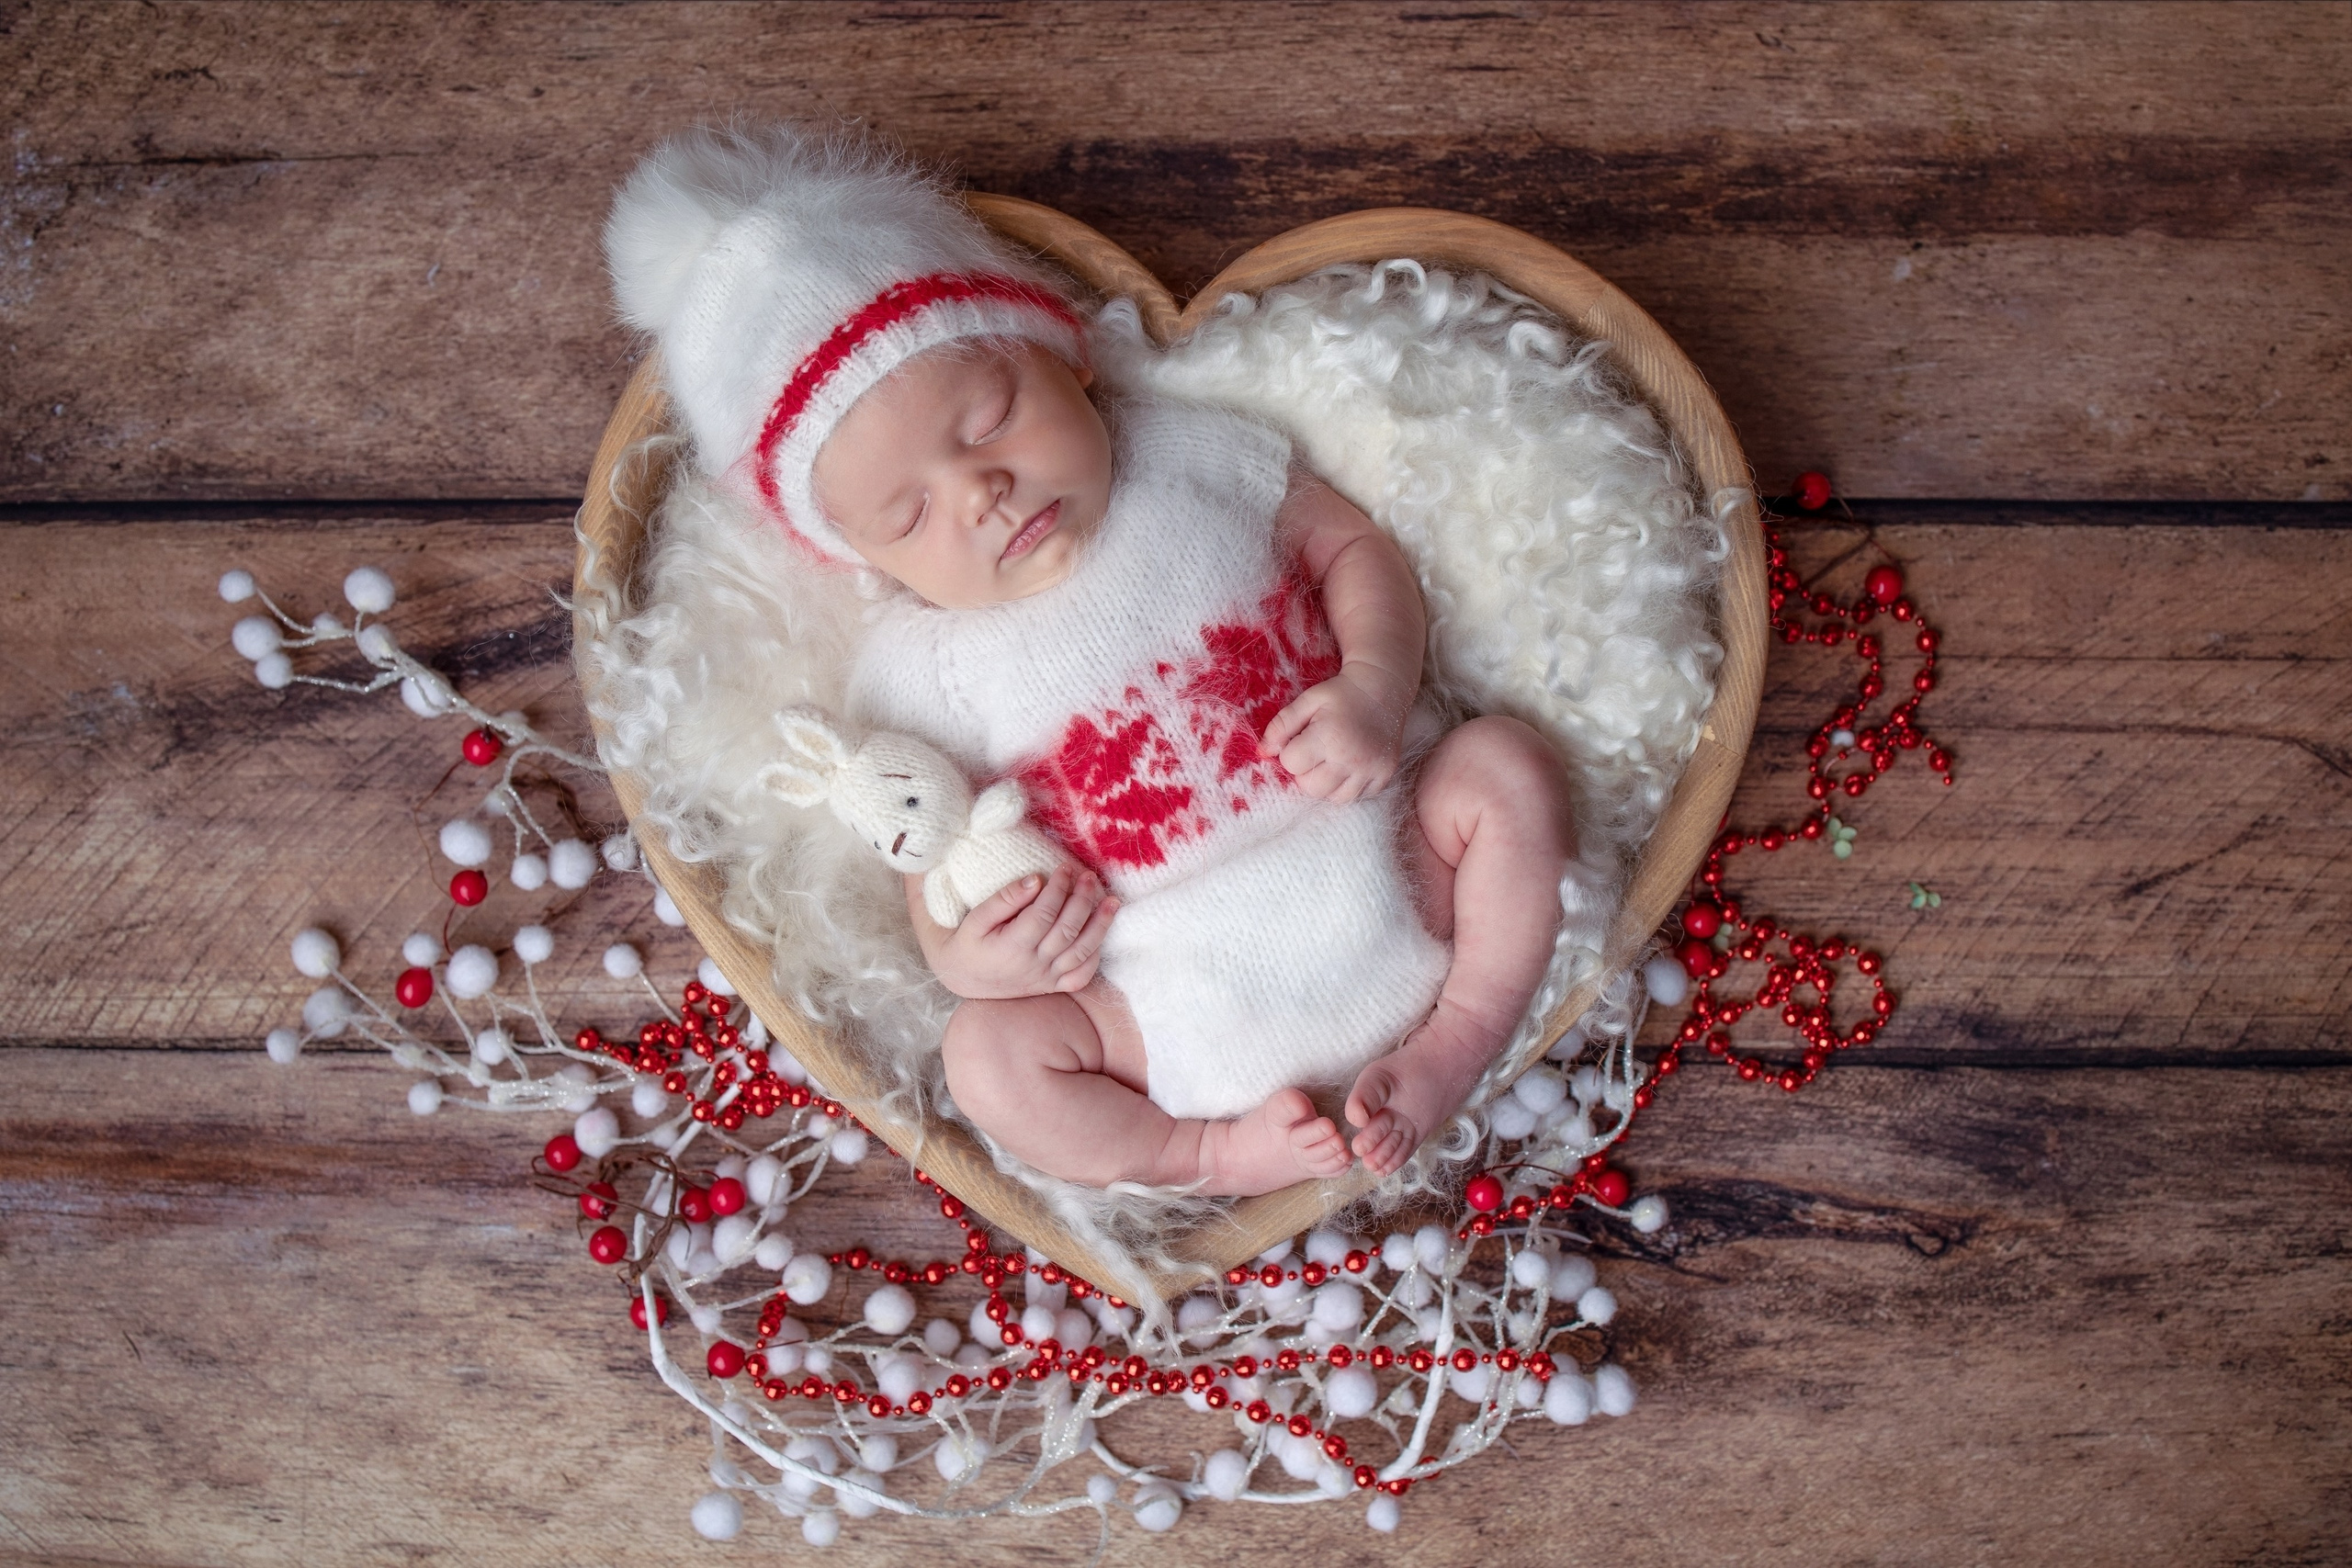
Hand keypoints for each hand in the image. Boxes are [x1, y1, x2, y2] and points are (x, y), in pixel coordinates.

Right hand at [924, 864, 1118, 999]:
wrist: (965, 978)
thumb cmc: (970, 942)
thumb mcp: (976, 918)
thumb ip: (1005, 899)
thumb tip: (1036, 879)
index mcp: (1012, 948)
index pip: (1044, 913)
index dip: (1059, 888)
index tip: (1064, 867)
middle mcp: (1033, 966)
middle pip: (1068, 930)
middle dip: (1082, 899)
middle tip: (1088, 876)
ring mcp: (1046, 978)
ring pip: (1082, 952)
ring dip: (1100, 925)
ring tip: (1111, 900)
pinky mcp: (1053, 986)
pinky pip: (1082, 976)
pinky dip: (1095, 955)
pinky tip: (1100, 933)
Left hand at [1260, 669, 1404, 802]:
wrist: (1383, 688)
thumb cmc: (1341, 693)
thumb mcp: (1307, 700)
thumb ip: (1282, 725)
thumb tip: (1262, 752)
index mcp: (1329, 736)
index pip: (1292, 764)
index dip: (1291, 753)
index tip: (1302, 739)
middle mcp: (1350, 758)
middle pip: (1311, 788)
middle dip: (1306, 773)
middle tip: (1315, 752)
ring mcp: (1370, 770)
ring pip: (1334, 798)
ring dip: (1326, 783)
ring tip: (1331, 761)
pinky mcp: (1384, 775)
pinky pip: (1358, 797)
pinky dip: (1348, 787)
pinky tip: (1348, 767)